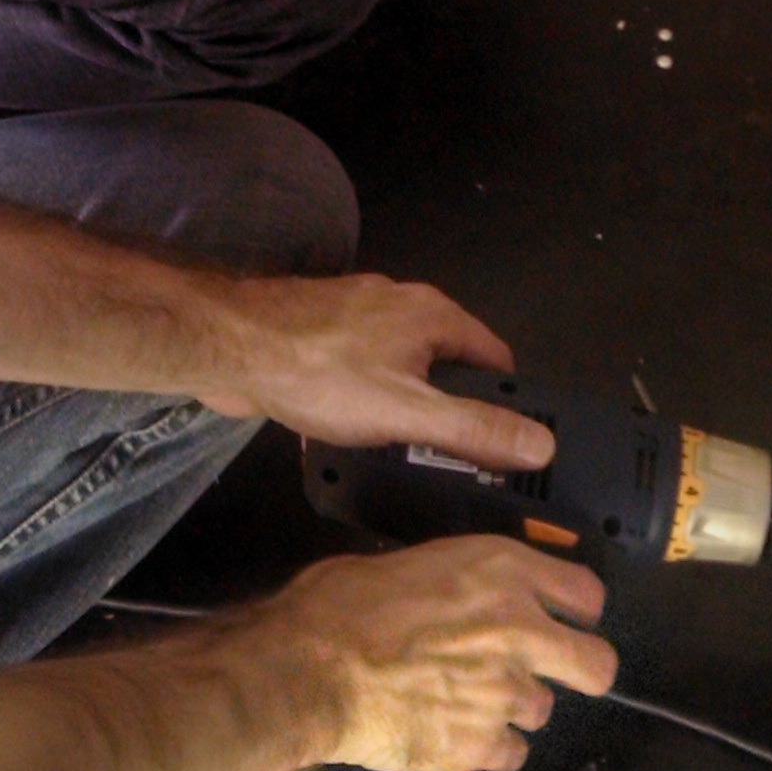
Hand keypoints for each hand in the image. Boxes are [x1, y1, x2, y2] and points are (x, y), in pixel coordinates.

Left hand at [193, 271, 554, 473]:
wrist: (228, 347)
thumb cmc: (322, 376)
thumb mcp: (409, 412)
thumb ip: (474, 429)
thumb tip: (543, 444)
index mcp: (432, 314)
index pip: (495, 358)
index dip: (507, 404)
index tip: (504, 449)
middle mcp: (399, 305)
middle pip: (448, 364)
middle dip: (451, 410)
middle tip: (452, 465)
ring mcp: (355, 317)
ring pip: (401, 370)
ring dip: (404, 410)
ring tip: (401, 460)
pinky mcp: (318, 335)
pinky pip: (359, 375)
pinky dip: (363, 405)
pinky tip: (350, 438)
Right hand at [253, 533, 616, 770]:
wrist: (313, 671)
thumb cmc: (343, 603)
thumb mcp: (410, 562)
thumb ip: (461, 582)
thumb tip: (466, 595)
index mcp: (503, 572)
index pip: (587, 594)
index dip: (575, 610)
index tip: (560, 617)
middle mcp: (520, 631)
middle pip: (597, 666)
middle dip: (581, 669)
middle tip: (546, 669)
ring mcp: (506, 694)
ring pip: (542, 710)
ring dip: (513, 706)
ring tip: (467, 698)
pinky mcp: (483, 745)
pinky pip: (509, 752)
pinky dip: (487, 746)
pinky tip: (454, 731)